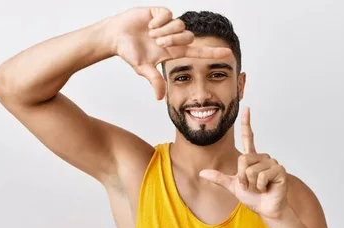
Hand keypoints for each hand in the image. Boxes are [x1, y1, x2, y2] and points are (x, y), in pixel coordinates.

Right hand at [111, 7, 231, 99]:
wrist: (116, 36)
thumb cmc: (130, 53)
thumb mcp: (143, 69)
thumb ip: (154, 81)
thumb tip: (160, 98)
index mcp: (173, 51)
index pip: (198, 52)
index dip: (212, 52)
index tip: (228, 53)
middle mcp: (174, 38)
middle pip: (188, 37)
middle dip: (173, 40)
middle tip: (157, 42)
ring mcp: (168, 24)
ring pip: (180, 25)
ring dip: (165, 30)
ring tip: (151, 33)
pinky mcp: (160, 13)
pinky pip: (168, 15)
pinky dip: (158, 21)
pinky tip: (149, 24)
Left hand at [199, 107, 289, 219]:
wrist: (266, 208)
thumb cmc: (253, 197)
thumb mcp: (233, 186)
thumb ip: (219, 178)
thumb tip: (201, 173)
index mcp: (252, 158)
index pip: (249, 137)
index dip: (247, 123)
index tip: (246, 109)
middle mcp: (262, 157)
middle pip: (242, 160)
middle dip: (242, 178)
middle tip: (250, 186)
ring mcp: (272, 162)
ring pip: (251, 169)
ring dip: (252, 183)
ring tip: (259, 187)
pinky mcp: (279, 170)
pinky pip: (261, 176)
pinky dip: (260, 186)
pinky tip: (267, 188)